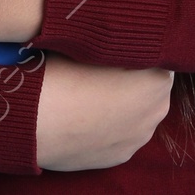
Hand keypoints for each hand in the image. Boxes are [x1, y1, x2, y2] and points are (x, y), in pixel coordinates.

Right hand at [35, 54, 174, 171]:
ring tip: (88, 96)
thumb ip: (119, 42)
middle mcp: (157, 111)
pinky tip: (84, 119)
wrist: (34, 121)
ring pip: (136, 114)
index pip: (159, 56)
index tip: (117, 45)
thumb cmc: (63, 73)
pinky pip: (120, 135)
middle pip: (151, 87)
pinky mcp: (119, 157)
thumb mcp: (94, 43)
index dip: (137, 48)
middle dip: (133, 78)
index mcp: (159, 79)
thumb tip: (122, 36)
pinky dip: (108, 127)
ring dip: (121, 105)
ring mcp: (139, 139)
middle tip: (100, 70)